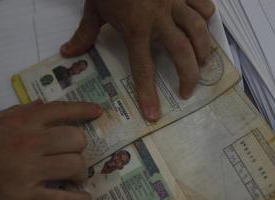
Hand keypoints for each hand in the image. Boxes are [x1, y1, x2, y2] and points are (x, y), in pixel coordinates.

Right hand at [0, 101, 101, 199]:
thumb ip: (19, 113)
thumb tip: (42, 105)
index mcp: (21, 122)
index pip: (62, 110)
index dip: (84, 110)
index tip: (97, 112)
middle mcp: (29, 142)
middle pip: (76, 139)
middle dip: (79, 148)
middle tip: (73, 156)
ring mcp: (29, 171)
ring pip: (75, 166)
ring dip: (80, 173)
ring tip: (75, 177)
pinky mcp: (27, 198)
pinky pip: (64, 199)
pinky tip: (84, 199)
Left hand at [61, 0, 214, 120]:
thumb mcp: (93, 9)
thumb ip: (84, 34)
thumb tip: (68, 53)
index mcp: (135, 29)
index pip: (143, 68)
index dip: (148, 94)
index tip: (154, 114)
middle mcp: (159, 20)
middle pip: (181, 53)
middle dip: (188, 76)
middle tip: (187, 91)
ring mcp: (174, 3)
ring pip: (198, 31)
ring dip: (203, 51)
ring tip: (202, 64)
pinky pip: (203, 4)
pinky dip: (206, 16)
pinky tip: (203, 26)